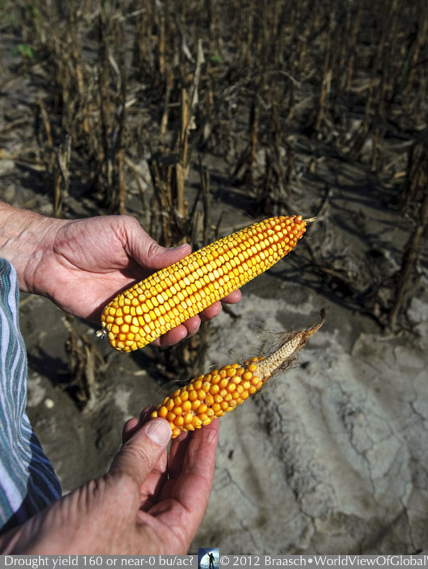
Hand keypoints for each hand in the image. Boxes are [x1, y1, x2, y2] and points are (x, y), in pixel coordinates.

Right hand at [0, 418, 218, 554]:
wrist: (22, 567)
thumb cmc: (74, 546)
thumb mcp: (114, 496)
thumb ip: (141, 458)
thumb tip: (164, 425)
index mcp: (168, 540)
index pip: (197, 488)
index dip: (205, 450)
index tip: (212, 418)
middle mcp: (153, 533)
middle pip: (175, 479)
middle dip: (178, 441)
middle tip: (183, 406)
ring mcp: (128, 522)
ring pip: (150, 475)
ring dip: (152, 441)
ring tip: (154, 410)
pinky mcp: (105, 513)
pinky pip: (127, 477)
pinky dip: (130, 452)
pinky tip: (132, 428)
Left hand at [28, 214, 240, 344]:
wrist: (49, 256)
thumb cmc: (87, 237)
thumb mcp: (124, 233)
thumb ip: (154, 249)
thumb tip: (188, 253)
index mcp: (155, 264)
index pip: (191, 276)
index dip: (213, 284)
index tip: (234, 292)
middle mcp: (149, 286)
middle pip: (185, 302)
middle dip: (205, 308)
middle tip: (214, 309)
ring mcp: (136, 306)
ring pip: (169, 321)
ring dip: (186, 325)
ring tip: (193, 323)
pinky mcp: (118, 323)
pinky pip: (144, 335)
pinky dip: (161, 338)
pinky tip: (171, 334)